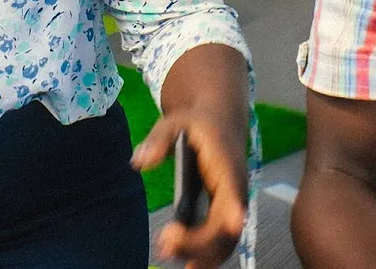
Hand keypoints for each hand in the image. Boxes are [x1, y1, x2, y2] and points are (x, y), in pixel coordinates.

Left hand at [131, 106, 247, 267]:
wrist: (221, 123)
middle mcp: (236, 189)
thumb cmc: (197, 125)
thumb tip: (139, 162)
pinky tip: (185, 263)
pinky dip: (206, 256)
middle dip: (199, 241)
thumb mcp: (175, 121)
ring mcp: (233, 205)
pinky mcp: (226, 215)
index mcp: (226, 164)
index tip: (233, 222)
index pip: (233, 187)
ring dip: (201, 254)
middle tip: (164, 239)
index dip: (235, 206)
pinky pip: (222, 242)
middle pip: (227, 225)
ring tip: (166, 249)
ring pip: (226, 241)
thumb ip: (158, 139)